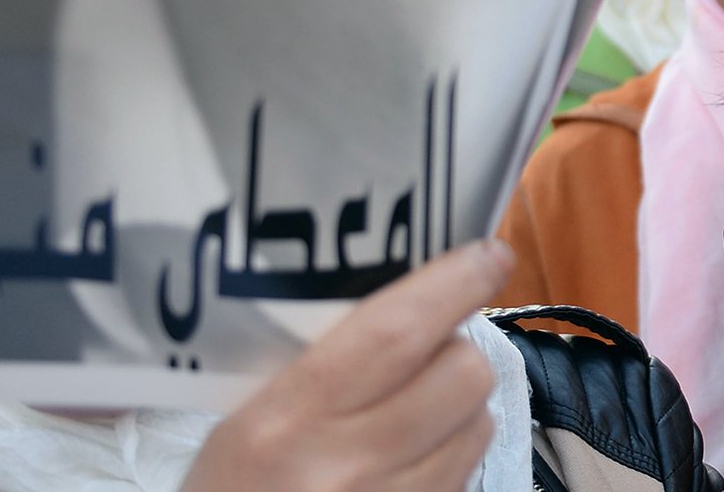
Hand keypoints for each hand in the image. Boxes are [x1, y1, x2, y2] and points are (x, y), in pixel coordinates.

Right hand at [183, 239, 513, 491]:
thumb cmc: (235, 487)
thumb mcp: (250, 419)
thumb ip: (326, 363)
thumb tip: (416, 302)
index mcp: (287, 421)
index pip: (393, 332)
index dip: (453, 285)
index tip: (489, 254)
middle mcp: (346, 467)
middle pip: (462, 375)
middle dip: (459, 349)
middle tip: (429, 350)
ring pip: (479, 423)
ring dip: (462, 403)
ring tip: (417, 407)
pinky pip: (467, 471)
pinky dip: (454, 449)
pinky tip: (414, 454)